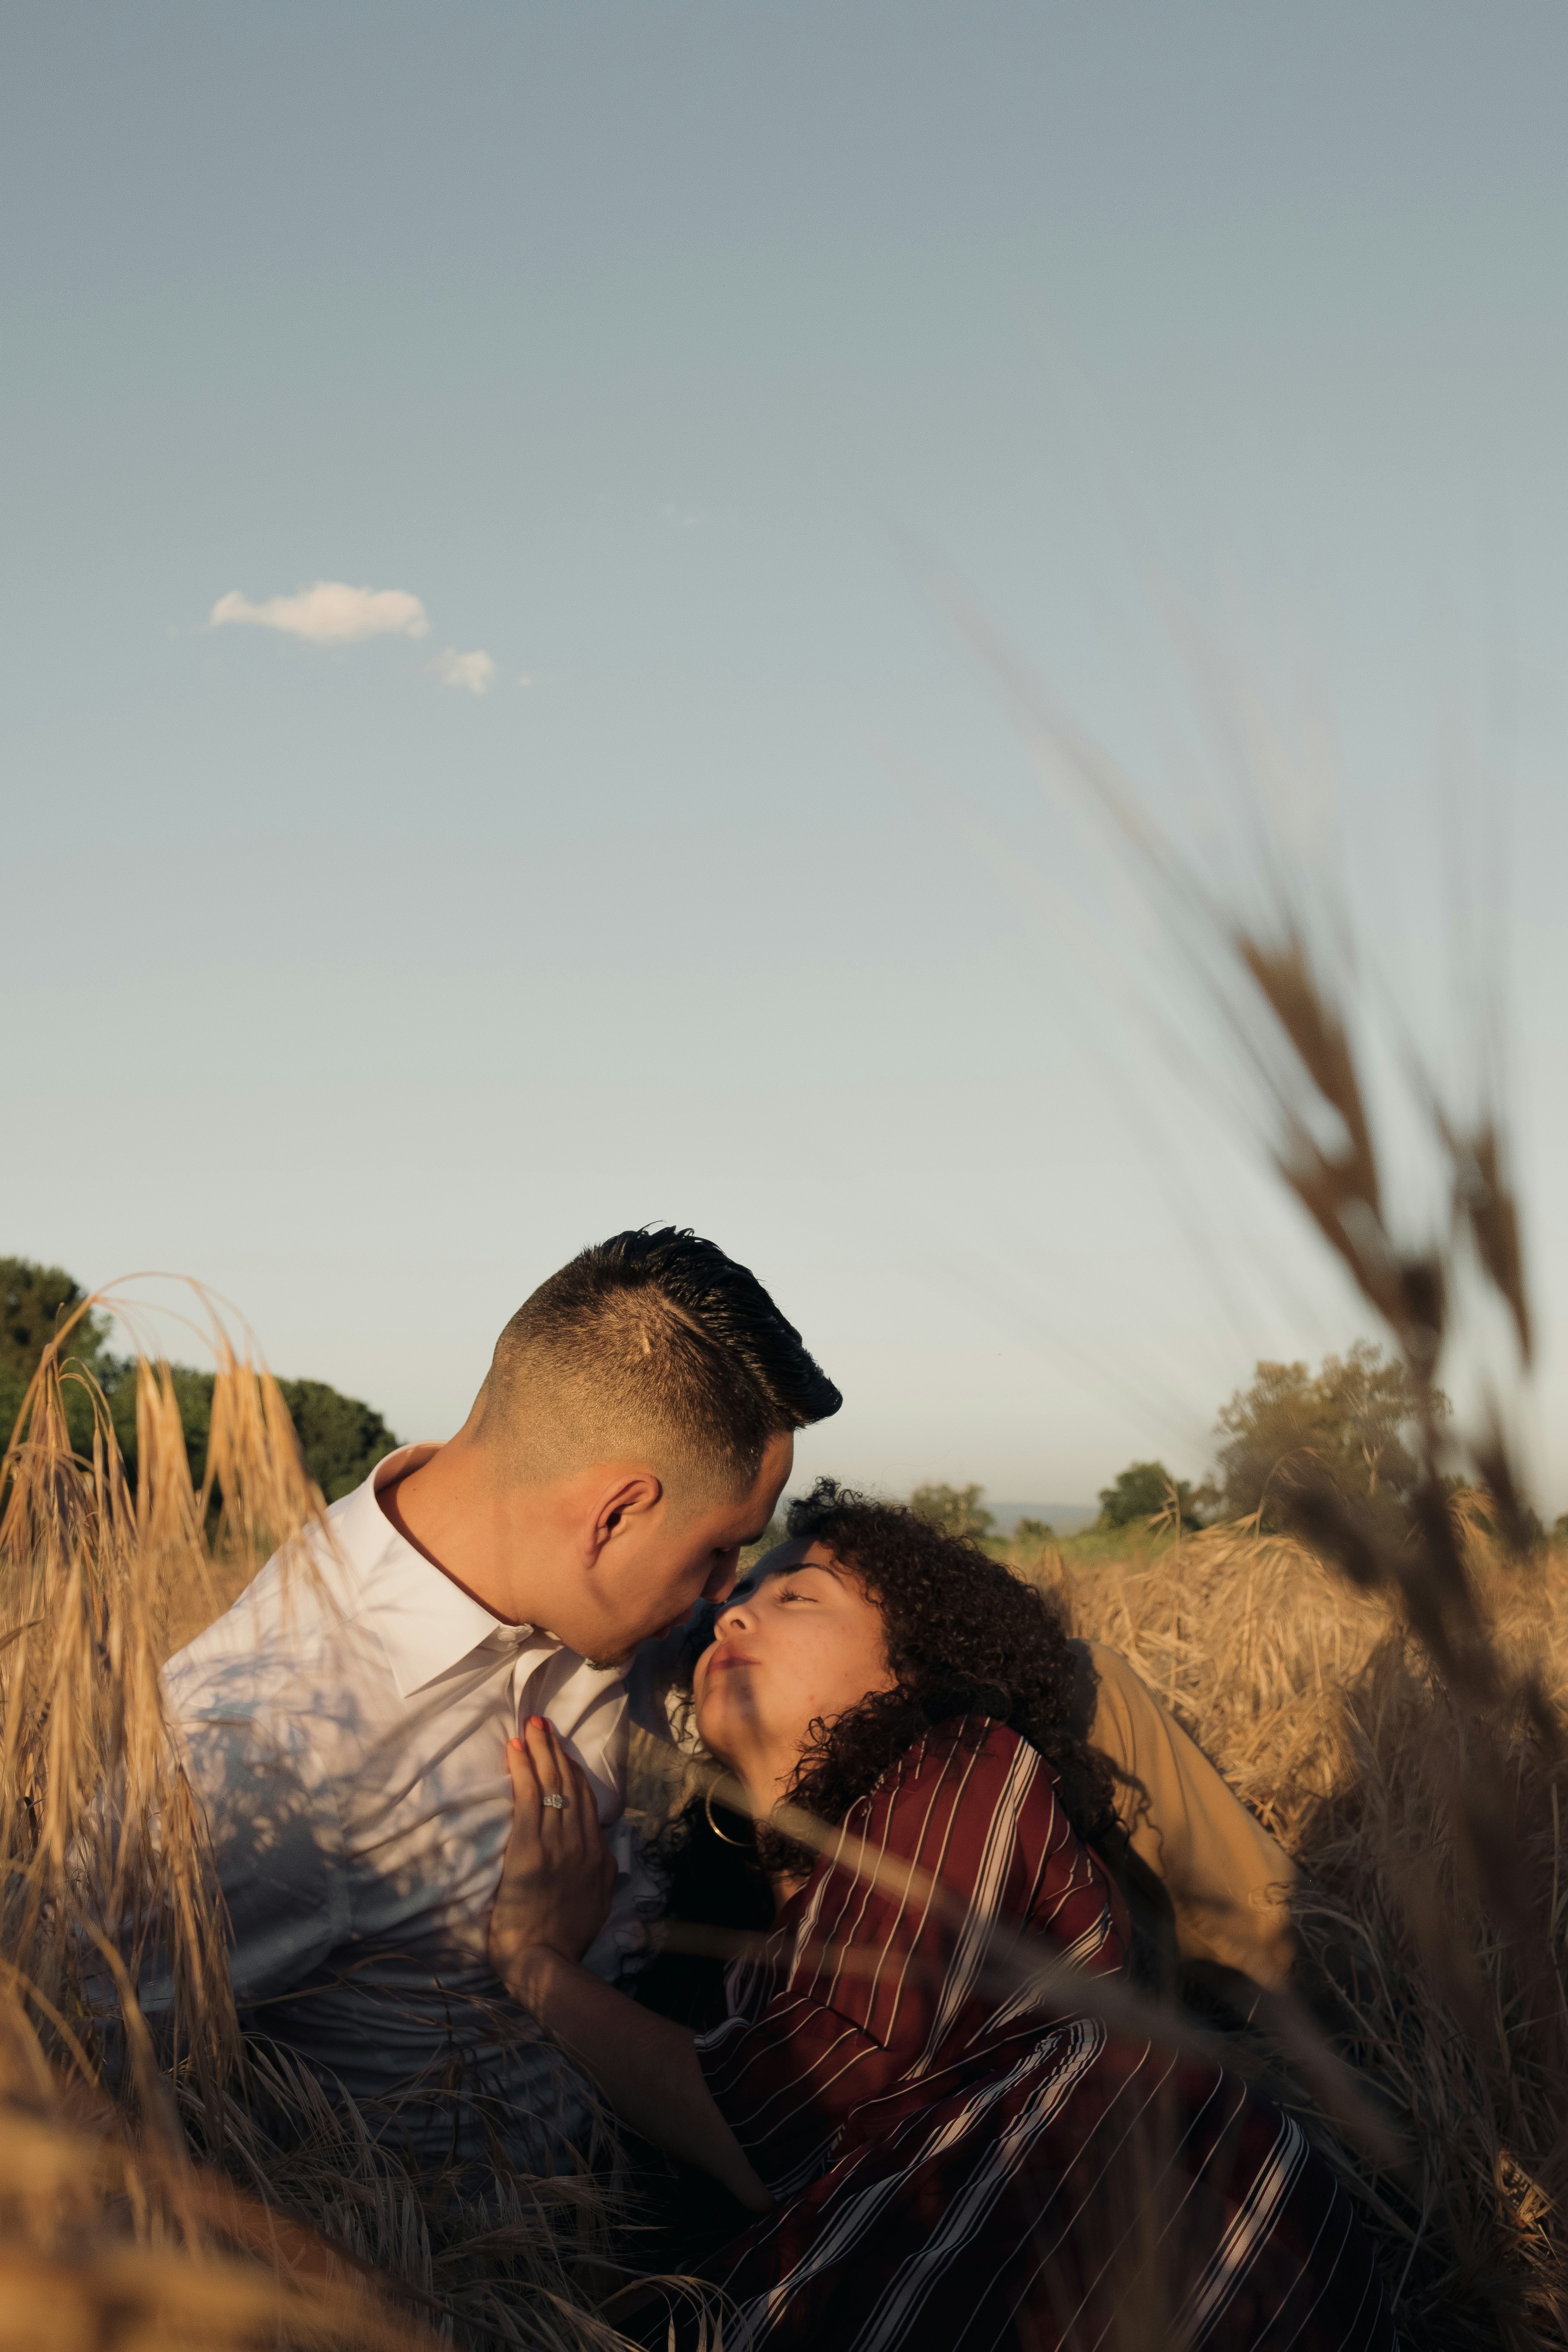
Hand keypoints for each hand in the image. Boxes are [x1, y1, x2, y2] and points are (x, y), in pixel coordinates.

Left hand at [488, 1716, 617, 1997]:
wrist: (546, 1964)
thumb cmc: (563, 1942)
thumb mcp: (596, 1905)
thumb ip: (598, 1875)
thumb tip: (598, 1855)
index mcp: (598, 1858)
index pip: (587, 1803)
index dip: (574, 1773)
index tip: (563, 1752)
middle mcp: (582, 1844)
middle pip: (571, 1786)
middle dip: (557, 1751)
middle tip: (543, 1724)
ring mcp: (558, 1845)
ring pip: (552, 1786)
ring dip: (540, 1752)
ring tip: (530, 1727)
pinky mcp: (530, 1850)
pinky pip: (529, 1799)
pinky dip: (523, 1770)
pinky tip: (515, 1749)